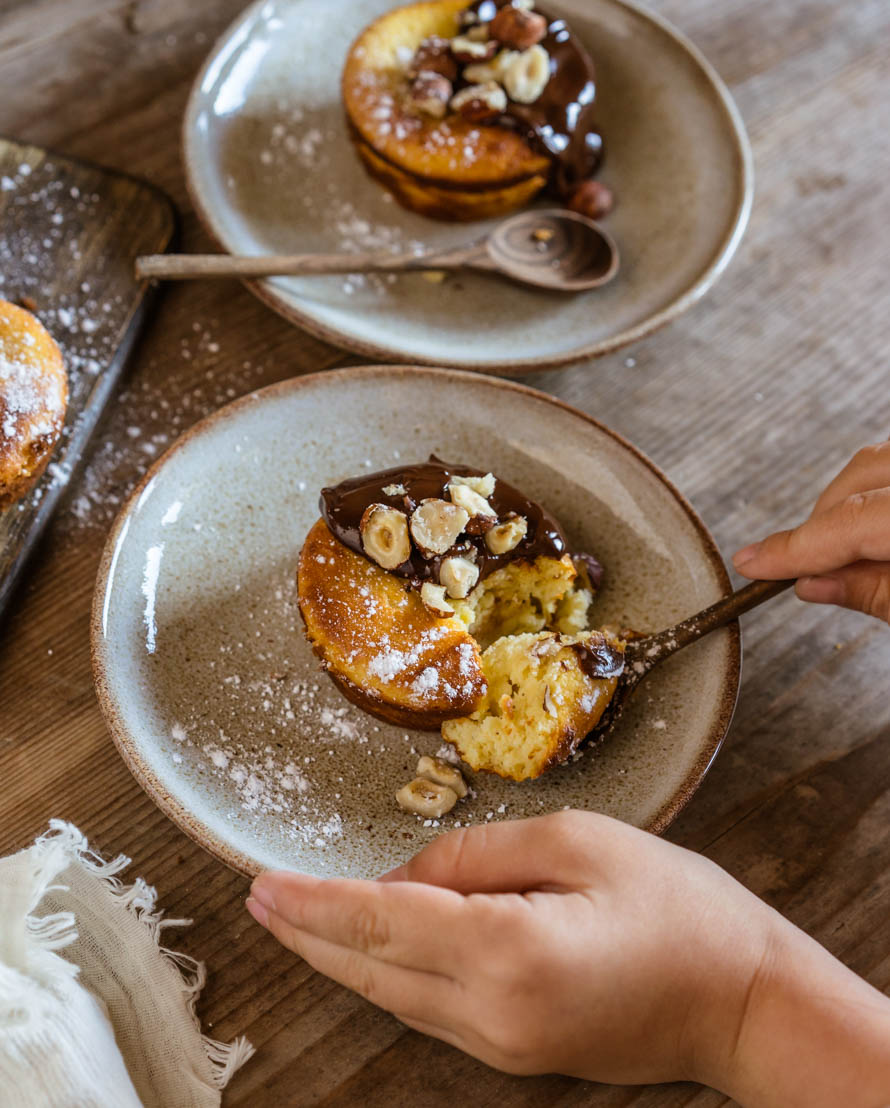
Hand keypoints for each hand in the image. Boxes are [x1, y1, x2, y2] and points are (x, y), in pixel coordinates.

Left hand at [245, 811, 779, 1089]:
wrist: (740, 999)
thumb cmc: (676, 907)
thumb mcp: (577, 843)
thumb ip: (479, 855)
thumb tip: (408, 875)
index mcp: (510, 952)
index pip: (384, 920)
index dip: (314, 902)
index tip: (262, 884)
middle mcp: (493, 1014)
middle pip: (372, 969)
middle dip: (308, 934)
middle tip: (259, 900)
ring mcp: (501, 1045)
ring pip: (393, 995)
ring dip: (341, 954)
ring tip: (297, 918)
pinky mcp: (514, 1054)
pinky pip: (427, 1010)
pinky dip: (388, 972)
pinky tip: (370, 947)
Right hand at [733, 440, 889, 621]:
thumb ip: (874, 592)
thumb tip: (814, 583)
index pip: (848, 521)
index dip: (793, 548)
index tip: (753, 565)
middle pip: (860, 476)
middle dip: (823, 521)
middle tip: (806, 568)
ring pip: (878, 461)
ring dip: (851, 502)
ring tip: (845, 552)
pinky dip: (878, 493)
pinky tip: (877, 528)